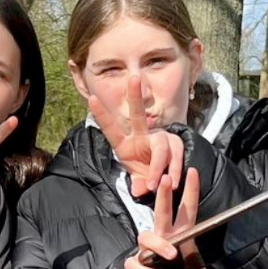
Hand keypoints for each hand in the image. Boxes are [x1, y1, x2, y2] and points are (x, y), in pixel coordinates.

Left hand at [88, 77, 183, 197]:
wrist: (165, 181)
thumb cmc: (145, 177)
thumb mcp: (137, 182)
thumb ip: (137, 185)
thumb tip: (138, 190)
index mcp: (124, 144)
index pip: (111, 129)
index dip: (102, 115)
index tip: (92, 99)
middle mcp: (141, 136)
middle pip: (138, 115)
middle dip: (135, 97)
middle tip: (134, 78)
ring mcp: (159, 138)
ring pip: (161, 146)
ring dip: (158, 166)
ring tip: (156, 184)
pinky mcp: (174, 144)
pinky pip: (176, 155)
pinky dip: (174, 169)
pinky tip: (173, 182)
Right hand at [126, 166, 217, 268]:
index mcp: (180, 234)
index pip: (186, 209)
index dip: (190, 190)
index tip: (193, 171)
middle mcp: (163, 236)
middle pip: (162, 211)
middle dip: (164, 195)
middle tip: (166, 180)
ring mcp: (147, 248)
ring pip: (147, 237)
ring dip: (158, 244)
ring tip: (171, 254)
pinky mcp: (136, 263)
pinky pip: (135, 263)